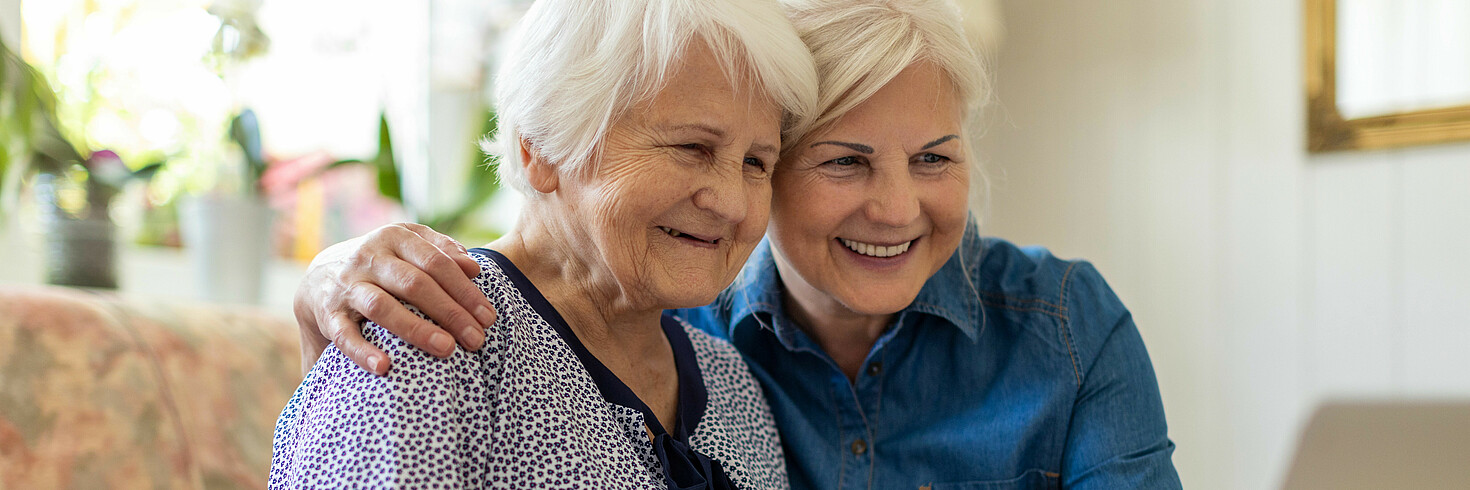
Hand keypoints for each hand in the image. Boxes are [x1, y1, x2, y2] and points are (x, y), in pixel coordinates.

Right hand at [294, 223, 496, 374]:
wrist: (320, 275)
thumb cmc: (382, 263)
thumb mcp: (409, 246)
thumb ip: (441, 251)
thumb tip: (474, 267)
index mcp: (395, 238)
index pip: (436, 262)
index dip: (465, 290)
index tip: (488, 317)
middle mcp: (369, 258)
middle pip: (415, 284)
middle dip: (450, 313)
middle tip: (477, 340)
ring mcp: (347, 285)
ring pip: (382, 306)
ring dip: (416, 329)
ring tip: (446, 350)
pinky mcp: (328, 313)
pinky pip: (344, 334)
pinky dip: (363, 351)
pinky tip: (384, 367)